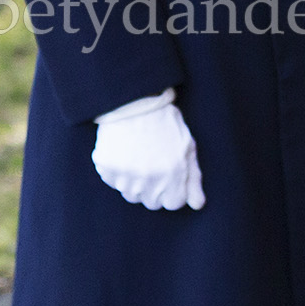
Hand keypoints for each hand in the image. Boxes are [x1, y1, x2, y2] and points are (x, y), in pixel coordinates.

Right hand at [92, 88, 204, 210]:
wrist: (133, 100)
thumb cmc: (165, 123)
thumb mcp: (187, 147)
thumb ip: (193, 179)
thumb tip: (197, 205)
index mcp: (172, 174)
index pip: (173, 203)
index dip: (172, 190)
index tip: (169, 175)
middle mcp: (149, 179)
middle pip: (151, 202)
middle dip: (154, 188)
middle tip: (152, 164)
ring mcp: (125, 175)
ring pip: (131, 195)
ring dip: (135, 182)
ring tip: (137, 157)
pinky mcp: (106, 167)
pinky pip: (112, 182)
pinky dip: (117, 172)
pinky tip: (123, 153)